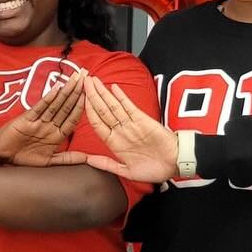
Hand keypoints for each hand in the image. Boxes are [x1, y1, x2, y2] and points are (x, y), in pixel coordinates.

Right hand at [0, 71, 85, 166]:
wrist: (3, 156)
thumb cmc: (24, 158)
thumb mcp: (48, 161)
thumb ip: (67, 158)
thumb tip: (86, 158)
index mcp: (57, 135)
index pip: (72, 119)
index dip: (82, 107)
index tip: (91, 95)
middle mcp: (49, 126)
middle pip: (66, 107)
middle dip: (76, 92)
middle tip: (85, 77)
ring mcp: (39, 121)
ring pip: (55, 105)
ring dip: (66, 92)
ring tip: (75, 79)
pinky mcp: (26, 119)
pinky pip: (39, 108)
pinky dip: (48, 99)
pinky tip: (56, 89)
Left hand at [48, 76, 176, 182]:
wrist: (174, 164)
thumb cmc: (152, 170)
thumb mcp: (126, 171)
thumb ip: (107, 164)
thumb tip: (87, 160)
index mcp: (113, 143)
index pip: (96, 124)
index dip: (87, 111)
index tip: (78, 100)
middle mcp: (120, 131)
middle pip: (102, 110)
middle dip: (91, 96)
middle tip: (83, 81)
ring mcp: (131, 124)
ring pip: (113, 106)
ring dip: (102, 93)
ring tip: (93, 80)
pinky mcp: (143, 120)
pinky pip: (129, 107)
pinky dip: (121, 97)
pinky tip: (113, 88)